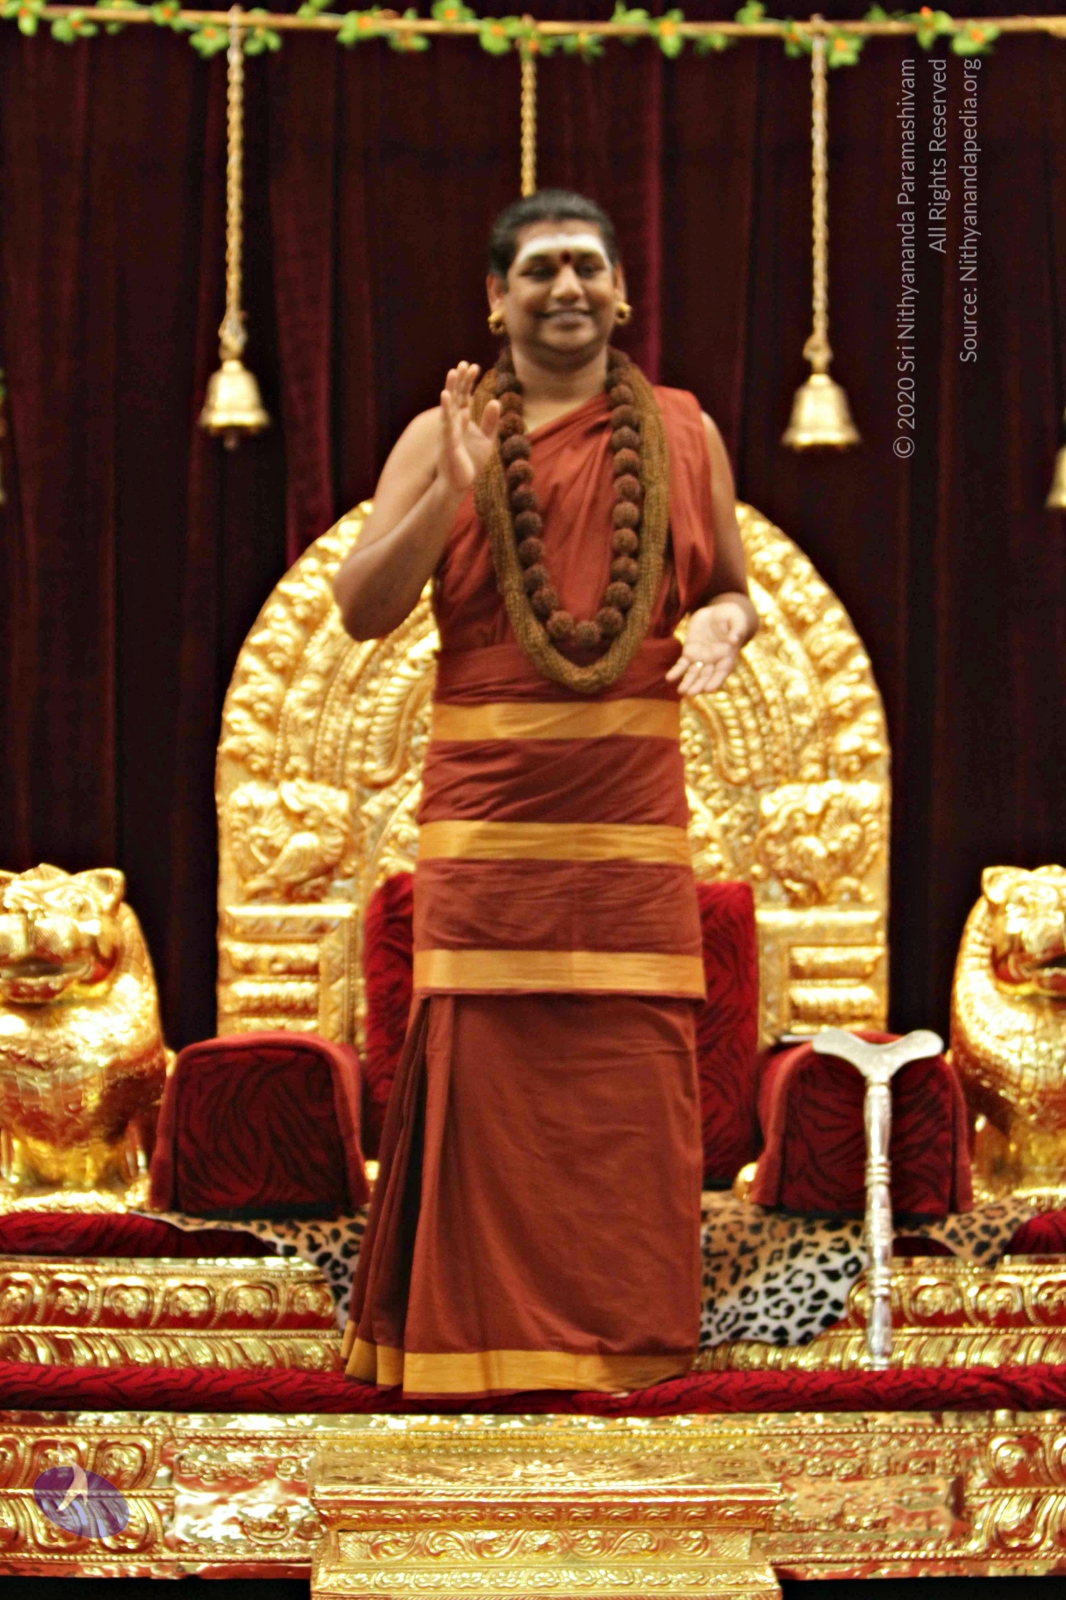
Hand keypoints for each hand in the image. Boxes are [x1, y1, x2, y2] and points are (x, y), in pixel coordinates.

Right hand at [437, 362, 500, 493]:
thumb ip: (490, 421)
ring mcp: (448, 432)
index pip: (464, 397)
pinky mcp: (447, 443)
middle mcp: (453, 423)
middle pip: (456, 397)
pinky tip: (445, 397)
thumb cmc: (471, 462)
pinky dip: (446, 411)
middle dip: (459, 381)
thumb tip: (495, 401)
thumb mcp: (486, 439)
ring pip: (448, 407)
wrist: (460, 483)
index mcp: (462, 420)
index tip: (474, 366)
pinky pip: (446, 424)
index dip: (468, 382)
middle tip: (463, 363)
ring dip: (450, 389)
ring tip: (452, 373)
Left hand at [665, 598, 751, 697]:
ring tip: (681, 691)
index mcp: (728, 655)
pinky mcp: (690, 651)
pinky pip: (682, 664)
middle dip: (699, 685)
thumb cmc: (732, 616)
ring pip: (694, 673)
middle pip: (706, 676)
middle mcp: (714, 660)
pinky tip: (669, 678)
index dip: (716, 680)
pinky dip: (676, 671)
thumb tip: (734, 639)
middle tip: (691, 693)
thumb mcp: (737, 620)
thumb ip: (737, 630)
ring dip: (687, 682)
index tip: (709, 689)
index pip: (722, 671)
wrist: (718, 612)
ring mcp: (701, 657)